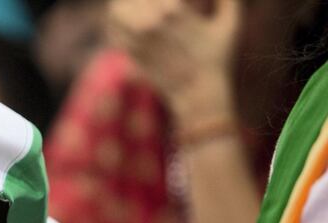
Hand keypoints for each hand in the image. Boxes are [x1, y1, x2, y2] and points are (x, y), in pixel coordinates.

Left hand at [108, 0, 239, 122]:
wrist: (196, 93)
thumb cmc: (216, 59)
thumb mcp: (229, 25)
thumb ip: (227, 0)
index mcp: (174, 9)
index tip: (167, 4)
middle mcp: (151, 23)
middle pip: (130, 0)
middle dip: (138, 0)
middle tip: (147, 4)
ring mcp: (137, 40)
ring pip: (116, 11)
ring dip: (122, 7)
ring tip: (128, 6)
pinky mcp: (130, 54)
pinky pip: (113, 31)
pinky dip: (115, 24)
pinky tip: (123, 21)